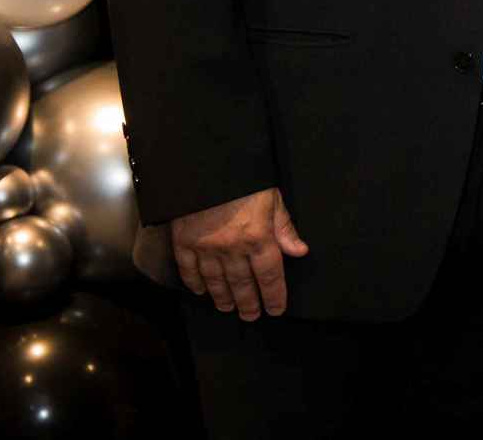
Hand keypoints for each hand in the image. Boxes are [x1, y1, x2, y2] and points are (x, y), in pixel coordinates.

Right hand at [169, 187, 308, 319]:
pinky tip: (201, 291)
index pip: (270, 275)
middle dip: (249, 303)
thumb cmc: (243, 179)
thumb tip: (299, 251)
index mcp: (258, 237)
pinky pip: (189, 270)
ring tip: (229, 308)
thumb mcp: (272, 198)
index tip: (276, 308)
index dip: (274, 295)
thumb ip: (285, 228)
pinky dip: (195, 283)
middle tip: (251, 316)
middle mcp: (232, 248)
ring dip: (224, 297)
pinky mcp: (183, 242)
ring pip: (216, 282)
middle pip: (242, 284)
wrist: (206, 165)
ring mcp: (206, 248)